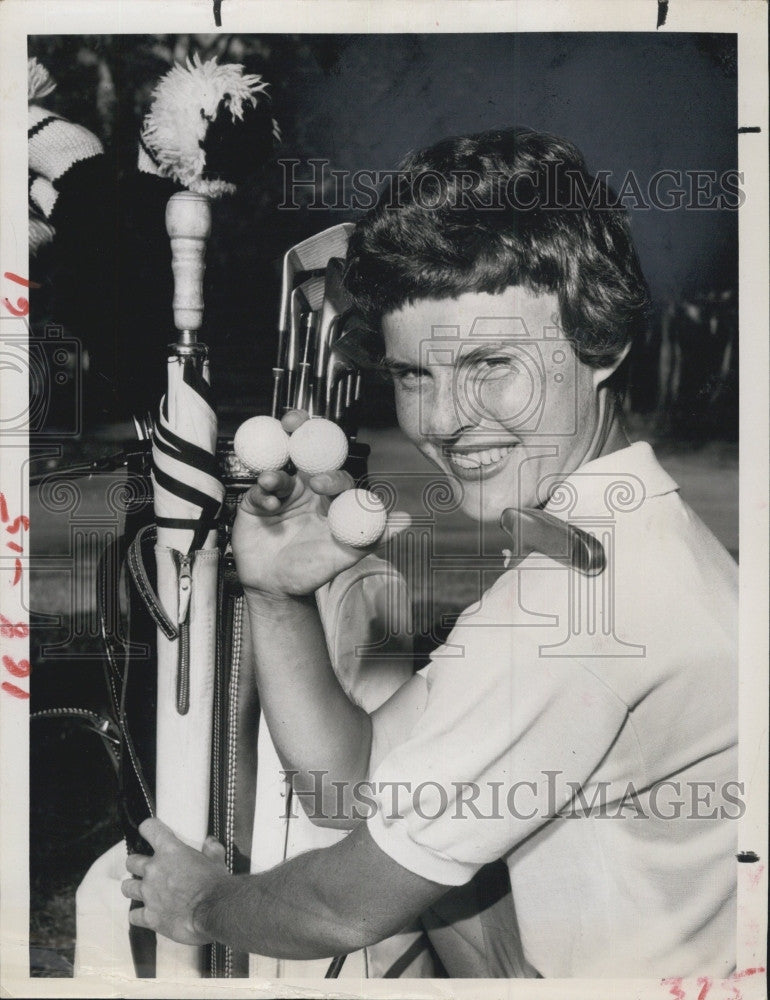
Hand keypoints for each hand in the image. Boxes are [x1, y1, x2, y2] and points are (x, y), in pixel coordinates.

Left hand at [121, 819, 229, 945]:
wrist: (215, 912)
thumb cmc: (216, 884)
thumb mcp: (217, 860)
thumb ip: (211, 849)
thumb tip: (209, 842)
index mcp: (170, 850)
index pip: (149, 828)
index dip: (148, 829)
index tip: (149, 831)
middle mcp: (154, 869)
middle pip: (131, 861)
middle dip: (137, 863)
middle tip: (148, 868)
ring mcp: (149, 894)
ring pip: (127, 887)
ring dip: (134, 887)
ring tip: (142, 890)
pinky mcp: (149, 917)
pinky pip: (133, 915)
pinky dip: (139, 914)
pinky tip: (147, 914)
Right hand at [231, 411, 409, 597]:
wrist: (276, 588)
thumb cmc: (312, 570)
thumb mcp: (345, 556)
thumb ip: (373, 537)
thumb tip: (404, 521)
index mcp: (331, 499)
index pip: (335, 474)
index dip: (330, 473)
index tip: (319, 483)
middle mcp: (306, 490)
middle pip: (305, 453)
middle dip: (300, 432)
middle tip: (294, 422)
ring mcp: (281, 494)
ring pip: (279, 469)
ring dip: (275, 470)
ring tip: (269, 481)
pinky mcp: (256, 502)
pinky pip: (257, 490)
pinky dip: (261, 494)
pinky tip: (264, 507)